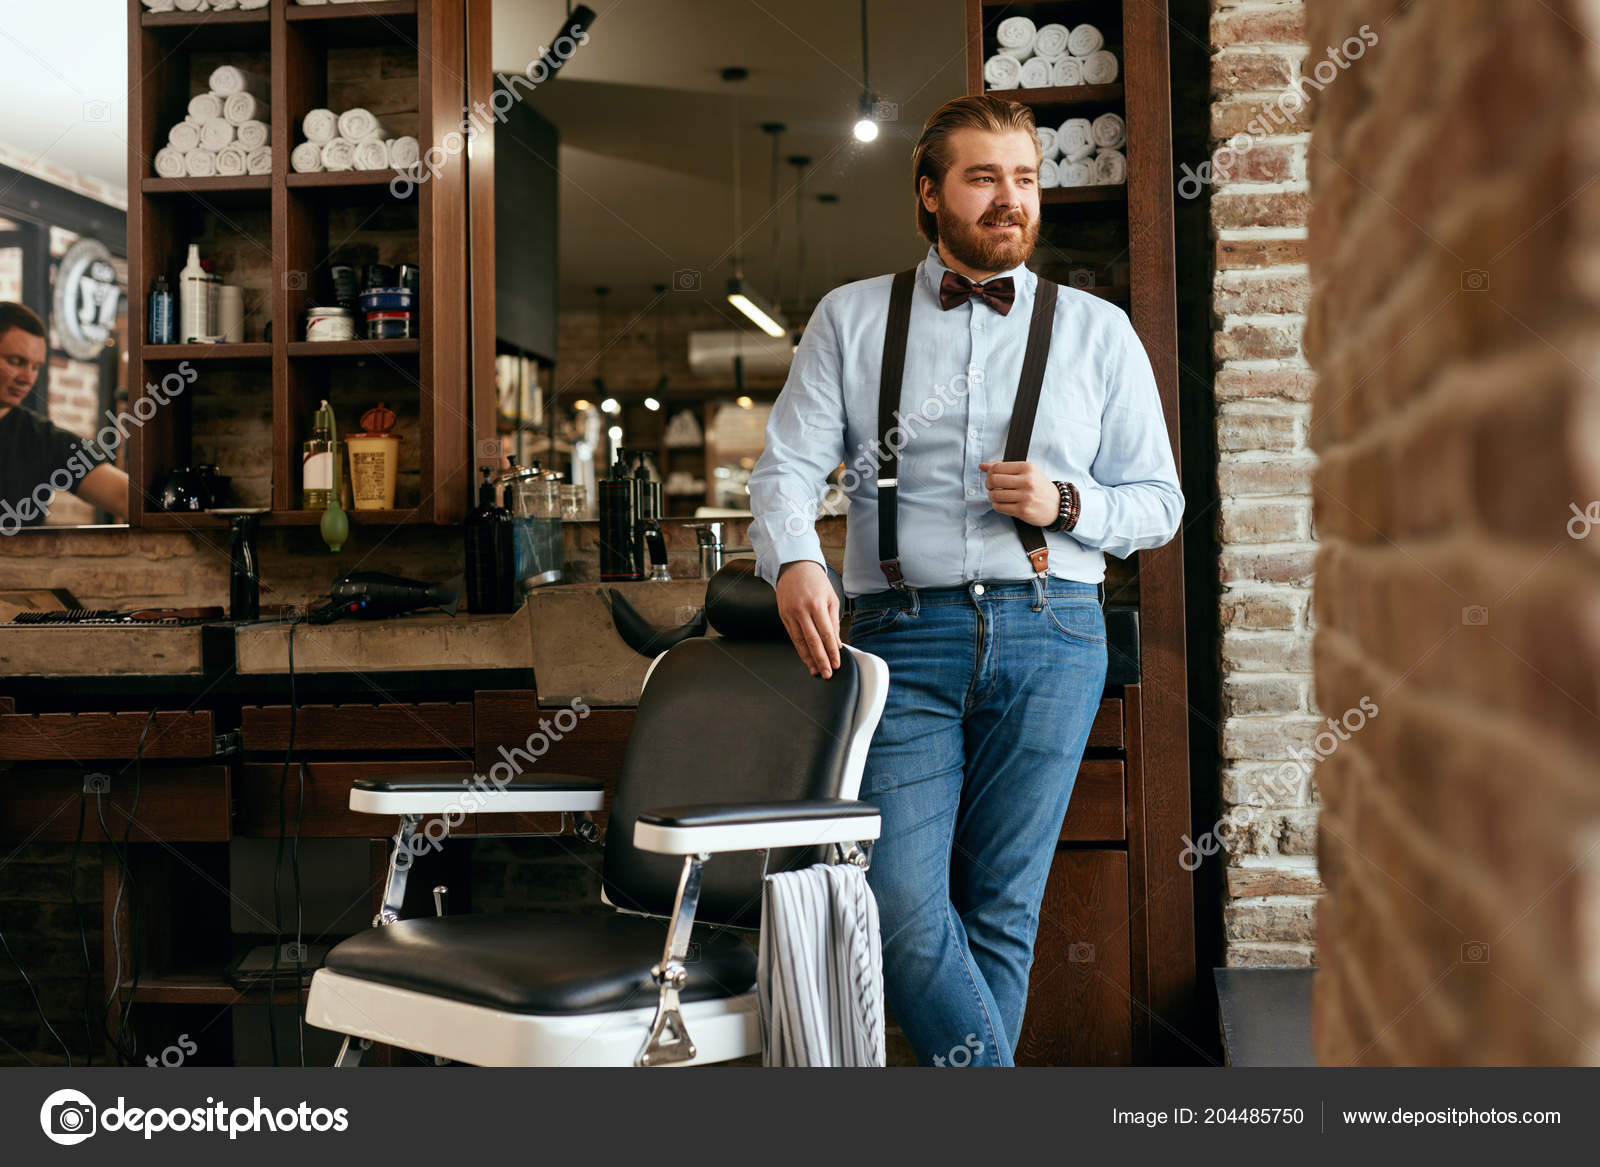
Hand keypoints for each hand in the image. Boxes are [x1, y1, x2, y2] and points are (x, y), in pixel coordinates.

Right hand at [775, 560, 841, 678]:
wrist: (794, 566)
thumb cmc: (815, 581)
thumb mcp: (831, 598)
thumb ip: (833, 621)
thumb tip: (835, 642)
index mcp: (817, 604)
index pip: (826, 634)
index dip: (831, 651)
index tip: (836, 663)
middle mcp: (802, 610)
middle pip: (812, 641)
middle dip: (820, 659)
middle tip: (826, 673)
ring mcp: (790, 613)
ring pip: (800, 641)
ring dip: (808, 658)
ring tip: (815, 670)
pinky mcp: (783, 615)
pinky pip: (792, 636)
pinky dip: (799, 648)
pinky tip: (805, 657)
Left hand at [979, 460, 1057, 526]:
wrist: (1058, 505)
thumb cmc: (1039, 487)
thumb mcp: (1026, 472)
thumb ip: (1004, 467)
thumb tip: (982, 465)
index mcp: (1027, 468)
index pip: (997, 467)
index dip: (989, 473)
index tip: (991, 477)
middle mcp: (1027, 481)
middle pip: (993, 480)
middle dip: (988, 484)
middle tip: (991, 487)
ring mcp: (1025, 497)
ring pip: (994, 495)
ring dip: (992, 496)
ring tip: (997, 496)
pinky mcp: (1023, 510)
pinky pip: (999, 507)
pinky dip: (997, 506)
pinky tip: (1003, 504)